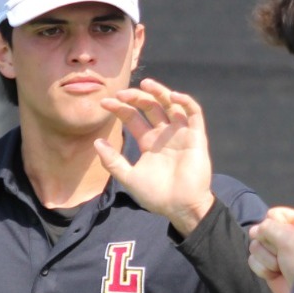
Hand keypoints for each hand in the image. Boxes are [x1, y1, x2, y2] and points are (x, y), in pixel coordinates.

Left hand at [94, 79, 214, 233]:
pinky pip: (193, 113)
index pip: (133, 117)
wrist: (180, 207)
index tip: (104, 103)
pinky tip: (172, 96)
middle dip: (136, 97)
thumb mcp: (129, 178)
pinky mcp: (196, 136)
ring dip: (160, 92)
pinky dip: (185, 101)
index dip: (119, 108)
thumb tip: (97, 141)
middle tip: (121, 93)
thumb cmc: (156, 196)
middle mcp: (164, 134)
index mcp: (148, 141)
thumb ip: (113, 161)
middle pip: (150, 106)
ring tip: (146, 84)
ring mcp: (180, 133)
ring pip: (170, 104)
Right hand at [248, 206, 293, 292]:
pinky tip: (275, 275)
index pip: (274, 215)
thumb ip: (269, 227)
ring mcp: (279, 254)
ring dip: (266, 258)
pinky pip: (253, 261)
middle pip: (262, 230)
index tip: (284, 237)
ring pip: (255, 246)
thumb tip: (254, 230)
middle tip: (284, 256)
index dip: (273, 226)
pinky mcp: (271, 268)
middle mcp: (289, 237)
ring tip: (281, 267)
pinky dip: (262, 268)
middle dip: (270, 245)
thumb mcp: (290, 239)